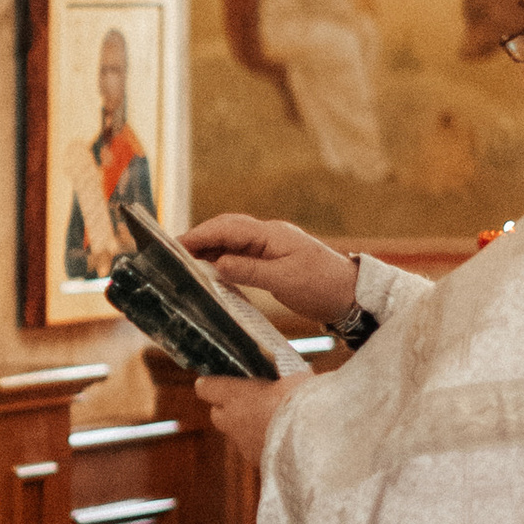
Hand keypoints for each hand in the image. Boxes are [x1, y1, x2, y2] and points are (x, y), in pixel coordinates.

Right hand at [182, 213, 358, 330]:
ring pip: (232, 241)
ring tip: (184, 261)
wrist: (352, 295)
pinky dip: (222, 259)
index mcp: (272, 234)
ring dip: (209, 248)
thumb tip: (217, 264)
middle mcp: (269, 235)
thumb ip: (250, 271)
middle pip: (226, 229)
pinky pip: (240, 254)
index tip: (175, 244)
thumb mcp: (285, 281)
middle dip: (199, 238)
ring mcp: (270, 247)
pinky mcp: (272, 260)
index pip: (228, 228)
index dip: (200, 235)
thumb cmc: (323, 286)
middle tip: (172, 252)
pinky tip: (210, 270)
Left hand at [196, 371, 302, 468]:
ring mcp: (243, 444)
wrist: (317, 437)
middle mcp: (232, 421)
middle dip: (229, 409)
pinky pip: (255, 450)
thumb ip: (282, 371)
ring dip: (249, 427)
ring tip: (273, 420)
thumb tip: (285, 365)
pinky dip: (264, 444)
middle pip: (217, 414)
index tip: (221, 380)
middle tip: (251, 400)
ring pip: (236, 434)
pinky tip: (284, 438)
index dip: (212, 384)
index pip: (205, 388)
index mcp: (235, 394)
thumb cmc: (304, 399)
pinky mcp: (257, 461)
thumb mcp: (294, 374)